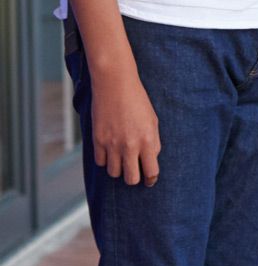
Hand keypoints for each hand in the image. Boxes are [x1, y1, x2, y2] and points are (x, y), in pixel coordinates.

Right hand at [90, 64, 161, 185]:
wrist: (115, 85)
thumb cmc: (137, 101)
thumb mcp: (153, 121)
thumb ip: (153, 142)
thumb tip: (150, 159)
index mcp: (148, 141)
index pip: (151, 171)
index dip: (151, 179)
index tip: (150, 180)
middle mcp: (130, 145)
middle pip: (131, 178)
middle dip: (134, 178)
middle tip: (134, 172)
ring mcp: (112, 144)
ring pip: (114, 173)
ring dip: (118, 169)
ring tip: (121, 160)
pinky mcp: (97, 140)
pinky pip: (100, 162)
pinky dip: (105, 161)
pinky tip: (109, 152)